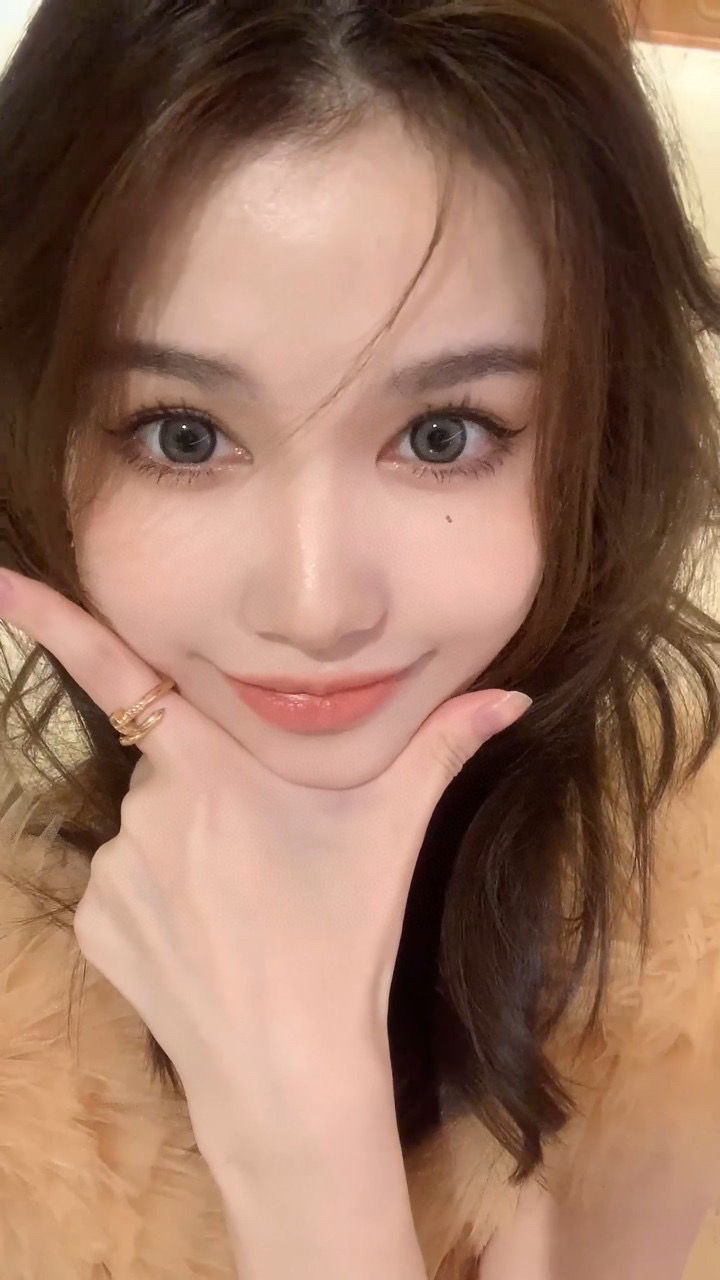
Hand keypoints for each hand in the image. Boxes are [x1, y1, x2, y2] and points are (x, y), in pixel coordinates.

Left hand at [0, 569, 530, 1173]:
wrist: (289, 1074)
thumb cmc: (344, 938)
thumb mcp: (395, 830)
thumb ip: (445, 745)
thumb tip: (509, 696)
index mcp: (209, 771)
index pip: (117, 674)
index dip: (50, 621)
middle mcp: (144, 813)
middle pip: (172, 768)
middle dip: (214, 791)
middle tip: (270, 851)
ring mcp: (110, 875)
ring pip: (149, 829)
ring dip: (188, 846)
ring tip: (246, 906)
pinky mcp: (93, 928)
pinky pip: (123, 885)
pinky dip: (158, 896)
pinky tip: (208, 938)